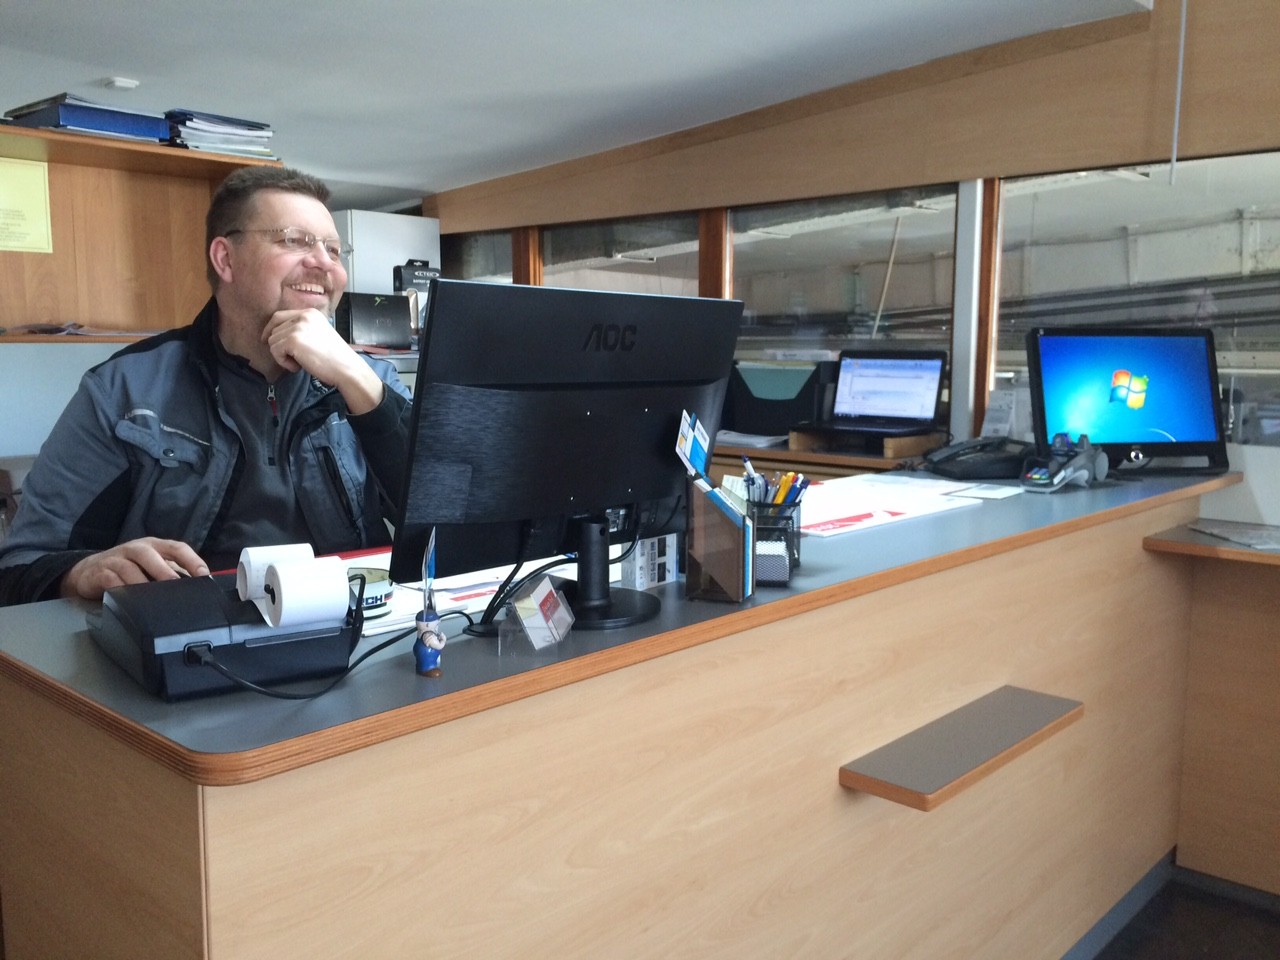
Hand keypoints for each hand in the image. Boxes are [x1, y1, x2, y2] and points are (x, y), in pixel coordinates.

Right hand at [61, 538, 209, 600]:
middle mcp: (136, 549)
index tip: (204, 576)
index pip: (177, 548)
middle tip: (175, 584)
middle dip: (164, 570)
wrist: (88, 571)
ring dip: (141, 582)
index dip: (192, 560)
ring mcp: (116, 559)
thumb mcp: (151, 567)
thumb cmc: (128, 568)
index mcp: (154, 546)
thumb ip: (171, 573)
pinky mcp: (100, 572)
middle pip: (150, 554)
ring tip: (153, 597)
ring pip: (129, 568)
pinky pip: (110, 579)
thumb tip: (196, 589)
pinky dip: (120, 588)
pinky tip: (128, 599)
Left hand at [261, 308, 383, 413]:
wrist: (345, 368)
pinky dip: (283, 362)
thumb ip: (300, 329)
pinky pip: (275, 351)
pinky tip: (298, 366)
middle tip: (294, 358)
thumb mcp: (317, 333)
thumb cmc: (333, 357)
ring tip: (300, 362)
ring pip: (272, 341)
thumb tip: (275, 334)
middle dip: (279, 346)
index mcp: (310, 312)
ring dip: (282, 356)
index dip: (270, 329)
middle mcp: (303, 316)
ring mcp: (298, 327)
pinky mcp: (293, 340)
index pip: (279, 316)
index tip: (267, 340)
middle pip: (274, 329)